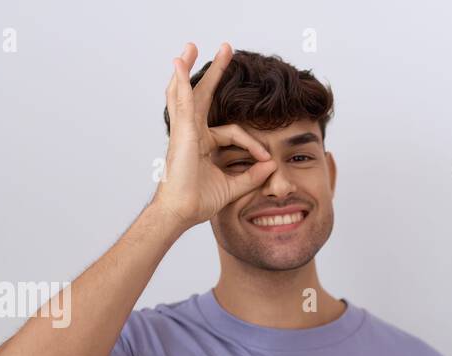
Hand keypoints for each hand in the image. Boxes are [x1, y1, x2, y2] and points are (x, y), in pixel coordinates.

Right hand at [153, 42, 277, 231]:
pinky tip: (179, 64)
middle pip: (203, 96)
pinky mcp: (182, 131)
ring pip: (188, 92)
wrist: (182, 212)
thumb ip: (252, 175)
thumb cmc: (199, 201)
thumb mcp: (234, 186)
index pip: (233, 132)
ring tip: (191, 46)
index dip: (253, 144)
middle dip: (215, 73)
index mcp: (203, 143)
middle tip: (225, 49)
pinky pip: (182, 102)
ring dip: (189, 68)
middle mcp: (193, 132)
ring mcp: (185, 130)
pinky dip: (181, 83)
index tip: (267, 159)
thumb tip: (272, 165)